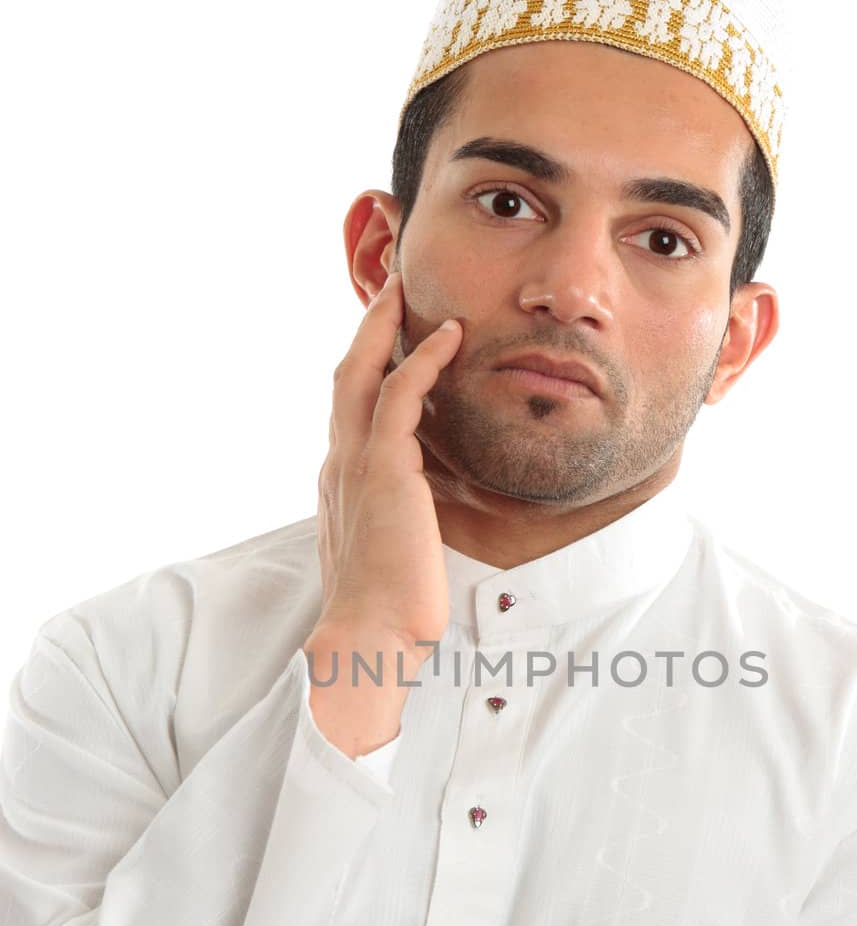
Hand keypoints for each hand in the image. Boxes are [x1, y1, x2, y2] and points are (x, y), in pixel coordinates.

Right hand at [308, 270, 462, 662]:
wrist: (367, 637)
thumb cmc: (385, 610)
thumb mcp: (390, 554)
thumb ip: (397, 522)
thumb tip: (419, 516)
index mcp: (340, 483)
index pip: (347, 409)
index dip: (363, 368)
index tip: (384, 340)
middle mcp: (338, 463)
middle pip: (343, 374)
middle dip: (365, 328)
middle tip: (389, 288)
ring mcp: (356, 463)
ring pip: (362, 371)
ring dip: (385, 325)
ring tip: (408, 290)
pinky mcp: (383, 469)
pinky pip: (400, 395)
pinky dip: (423, 360)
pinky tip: (449, 337)